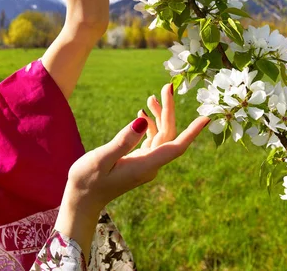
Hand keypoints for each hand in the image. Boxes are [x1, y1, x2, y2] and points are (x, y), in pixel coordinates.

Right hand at [54, 84, 209, 257]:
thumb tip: (142, 121)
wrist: (81, 199)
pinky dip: (149, 125)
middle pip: (168, 135)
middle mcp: (150, 165)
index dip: (192, 132)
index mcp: (146, 165)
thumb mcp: (102, 158)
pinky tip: (142, 114)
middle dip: (169, 110)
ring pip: (161, 135)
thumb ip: (123, 140)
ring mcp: (146, 163)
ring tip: (153, 96)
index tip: (206, 118)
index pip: (176, 146)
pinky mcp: (138, 161)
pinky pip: (151, 140)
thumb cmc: (87, 180)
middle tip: (167, 87)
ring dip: (159, 116)